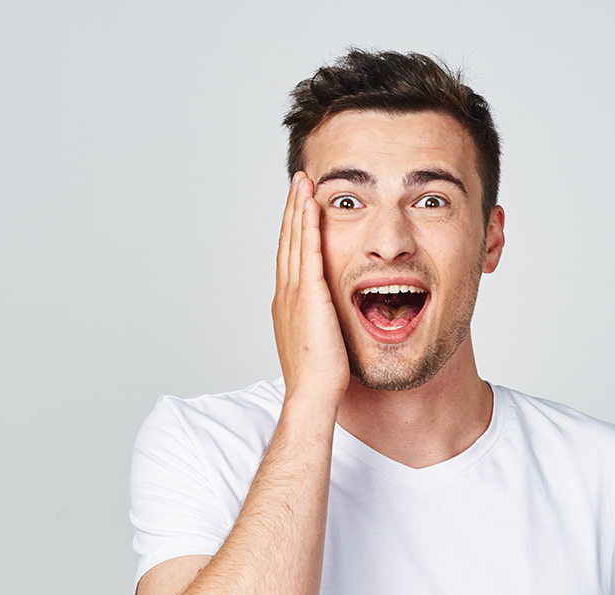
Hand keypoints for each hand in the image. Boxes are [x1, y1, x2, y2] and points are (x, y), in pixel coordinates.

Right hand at [272, 172, 350, 404]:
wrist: (313, 393)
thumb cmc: (320, 376)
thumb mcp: (317, 339)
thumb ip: (319, 320)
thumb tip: (329, 316)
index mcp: (287, 302)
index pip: (289, 255)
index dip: (292, 228)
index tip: (298, 205)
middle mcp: (286, 292)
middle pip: (287, 240)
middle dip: (292, 208)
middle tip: (297, 181)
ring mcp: (294, 292)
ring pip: (294, 240)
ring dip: (298, 208)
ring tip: (303, 182)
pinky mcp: (309, 295)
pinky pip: (308, 252)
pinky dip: (308, 226)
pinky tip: (312, 206)